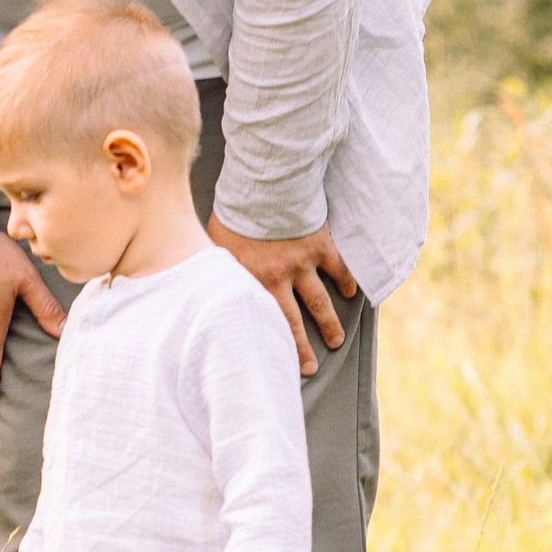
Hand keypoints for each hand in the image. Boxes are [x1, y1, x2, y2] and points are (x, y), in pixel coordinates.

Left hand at [207, 215, 360, 378]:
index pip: (259, 322)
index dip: (267, 346)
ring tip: (337, 340)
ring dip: (329, 323)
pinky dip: (346, 282)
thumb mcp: (215, 245)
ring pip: (320, 302)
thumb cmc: (234, 212)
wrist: (262, 184)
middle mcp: (278, 278)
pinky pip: (338, 269)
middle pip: (292, 322)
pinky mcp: (320, 246)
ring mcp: (302, 263)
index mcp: (251, 281)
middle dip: (302, 349)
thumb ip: (218, 269)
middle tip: (310, 367)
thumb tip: (200, 285)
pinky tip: (351, 293)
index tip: (273, 365)